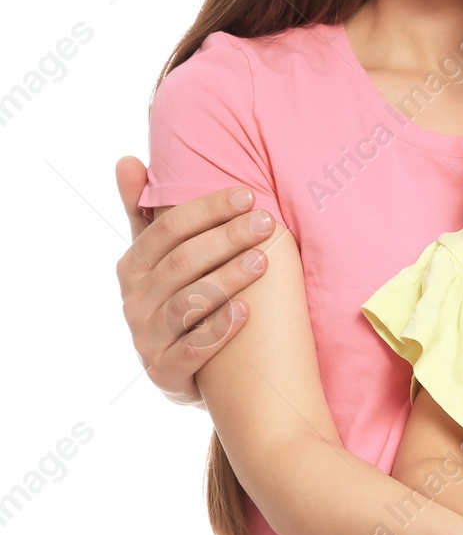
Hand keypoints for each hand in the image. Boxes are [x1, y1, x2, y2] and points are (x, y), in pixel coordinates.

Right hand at [114, 158, 275, 404]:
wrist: (181, 369)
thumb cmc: (176, 296)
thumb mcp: (157, 256)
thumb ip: (142, 212)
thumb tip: (125, 159)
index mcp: (133, 268)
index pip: (165, 231)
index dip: (205, 211)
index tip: (248, 195)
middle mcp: (135, 303)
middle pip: (180, 264)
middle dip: (225, 239)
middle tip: (267, 222)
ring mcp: (147, 340)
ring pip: (186, 306)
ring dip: (224, 281)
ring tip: (262, 262)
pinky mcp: (165, 374)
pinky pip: (189, 353)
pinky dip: (217, 332)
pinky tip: (245, 313)